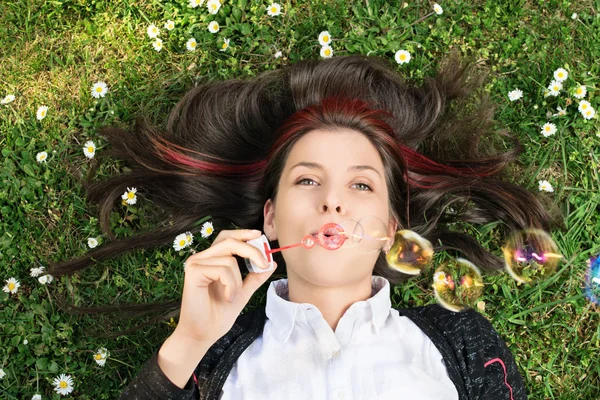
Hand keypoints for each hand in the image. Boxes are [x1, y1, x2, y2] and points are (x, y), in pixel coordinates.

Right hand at [174, 229, 276, 345]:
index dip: (243, 234)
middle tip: (264, 264)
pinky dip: (231, 285)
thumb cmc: (217, 315)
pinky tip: (227, 298)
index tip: (259, 236)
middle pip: (229, 241)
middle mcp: (200, 258)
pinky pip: (222, 270)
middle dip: (251, 251)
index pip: (226, 237)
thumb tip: (271, 262)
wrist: (202, 335)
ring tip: (233, 296)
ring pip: (230, 259)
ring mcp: (195, 264)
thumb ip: (255, 277)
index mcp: (210, 260)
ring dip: (238, 281)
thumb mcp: (243, 292)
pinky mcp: (193, 272)